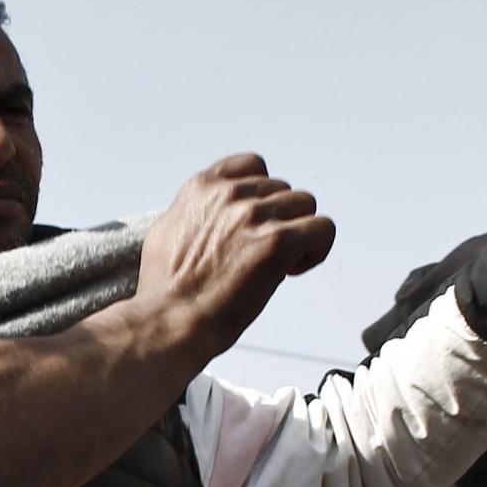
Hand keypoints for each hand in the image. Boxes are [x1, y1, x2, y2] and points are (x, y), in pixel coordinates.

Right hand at [135, 154, 335, 362]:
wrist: (170, 319)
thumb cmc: (163, 291)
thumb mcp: (165, 233)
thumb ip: (192, 214)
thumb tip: (203, 217)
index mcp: (202, 188)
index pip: (253, 167)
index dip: (263, 196)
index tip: (255, 223)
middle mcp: (231, 194)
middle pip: (282, 190)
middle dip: (278, 221)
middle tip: (262, 255)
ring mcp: (256, 215)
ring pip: (305, 205)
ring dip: (298, 233)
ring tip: (280, 264)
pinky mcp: (279, 241)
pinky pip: (322, 229)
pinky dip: (316, 249)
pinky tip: (294, 269)